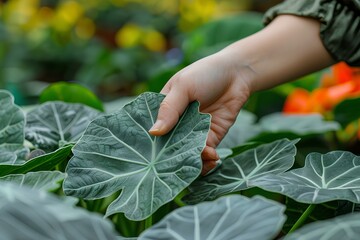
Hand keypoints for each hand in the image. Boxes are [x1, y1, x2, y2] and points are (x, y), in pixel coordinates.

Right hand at [149, 52, 251, 174]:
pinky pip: (206, 154)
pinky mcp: (211, 138)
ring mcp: (194, 132)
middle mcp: (177, 123)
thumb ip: (169, 108)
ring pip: (187, 154)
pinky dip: (208, 160)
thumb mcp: (183, 86)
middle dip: (173, 158)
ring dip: (192, 161)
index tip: (152, 158)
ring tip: (202, 157)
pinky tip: (213, 158)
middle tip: (177, 165)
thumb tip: (154, 132)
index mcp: (165, 109)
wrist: (237, 74)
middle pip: (170, 147)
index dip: (152, 145)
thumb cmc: (205, 74)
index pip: (154, 130)